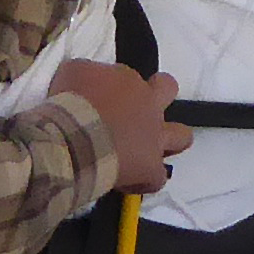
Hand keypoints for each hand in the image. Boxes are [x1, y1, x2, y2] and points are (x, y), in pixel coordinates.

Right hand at [52, 60, 193, 193]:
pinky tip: (130, 180)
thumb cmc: (71, 104)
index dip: (117, 88)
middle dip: (160, 96)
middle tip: (139, 109)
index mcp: (128, 80)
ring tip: (148, 149)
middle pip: (169, 90)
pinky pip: (157, 177)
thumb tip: (86, 80)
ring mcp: (155, 137)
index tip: (100, 99)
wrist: (76, 138)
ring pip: (182, 136)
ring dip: (169, 140)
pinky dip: (145, 179)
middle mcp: (149, 105)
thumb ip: (86, 72)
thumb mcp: (71, 72)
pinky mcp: (151, 167)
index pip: (129, 77)